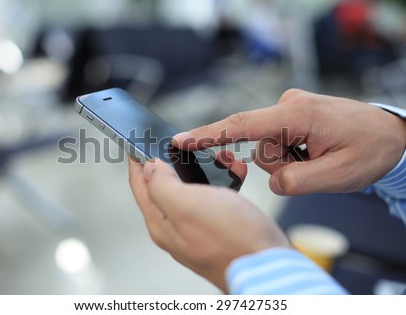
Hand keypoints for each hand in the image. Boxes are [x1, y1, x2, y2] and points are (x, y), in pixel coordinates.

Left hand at [128, 156, 289, 291]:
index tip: (139, 142)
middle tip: (184, 144)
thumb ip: (162, 185)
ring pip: (193, 189)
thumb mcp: (188, 204)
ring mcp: (198, 229)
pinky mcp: (219, 229)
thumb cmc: (232, 239)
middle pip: (165, 186)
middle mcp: (176, 228)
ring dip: (203, 169)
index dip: (137, 160)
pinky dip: (222, 182)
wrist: (270, 266)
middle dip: (175, 161)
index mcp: (162, 223)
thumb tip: (150, 168)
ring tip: (218, 158)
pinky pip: (214, 198)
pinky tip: (234, 174)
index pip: (140, 185)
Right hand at [173, 89, 405, 194]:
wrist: (391, 134)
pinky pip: (276, 143)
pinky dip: (290, 155)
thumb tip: (272, 180)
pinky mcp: (291, 116)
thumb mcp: (338, 176)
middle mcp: (289, 106)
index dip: (207, 134)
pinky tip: (313, 153)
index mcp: (298, 115)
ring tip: (318, 159)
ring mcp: (289, 110)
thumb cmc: (370, 149)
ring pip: (267, 148)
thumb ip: (295, 182)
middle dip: (280, 165)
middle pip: (259, 146)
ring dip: (288, 162)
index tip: (180, 140)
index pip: (242, 125)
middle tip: (313, 167)